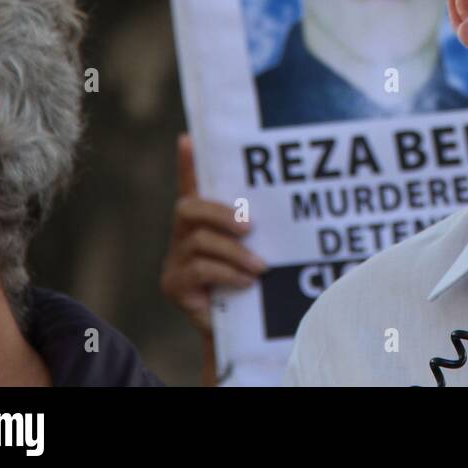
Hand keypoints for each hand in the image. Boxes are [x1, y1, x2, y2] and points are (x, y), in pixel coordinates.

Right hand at [160, 134, 266, 334]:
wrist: (242, 330)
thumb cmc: (257, 282)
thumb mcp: (260, 247)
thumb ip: (261, 224)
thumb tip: (293, 198)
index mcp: (204, 220)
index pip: (193, 185)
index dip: (189, 164)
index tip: (188, 138)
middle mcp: (183, 234)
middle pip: (187, 208)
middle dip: (220, 213)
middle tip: (250, 226)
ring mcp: (175, 259)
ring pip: (198, 241)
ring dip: (234, 252)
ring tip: (260, 267)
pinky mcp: (174, 284)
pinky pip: (198, 269)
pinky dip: (227, 273)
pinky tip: (247, 282)